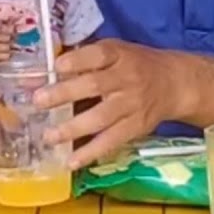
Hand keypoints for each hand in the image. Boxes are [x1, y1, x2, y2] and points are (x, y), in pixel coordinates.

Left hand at [34, 39, 189, 169]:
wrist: (175, 84)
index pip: (98, 55)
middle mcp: (127, 79)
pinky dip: (91, 153)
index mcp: (119, 55)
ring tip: (48, 136)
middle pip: (95, 86)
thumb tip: (44, 72)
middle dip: (65, 94)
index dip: (77, 60)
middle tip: (38, 101)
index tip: (55, 66)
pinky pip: (111, 141)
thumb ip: (85, 59)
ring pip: (101, 118)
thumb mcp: (115, 52)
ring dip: (73, 128)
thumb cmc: (134, 65)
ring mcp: (132, 105)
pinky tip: (71, 161)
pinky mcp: (135, 127)